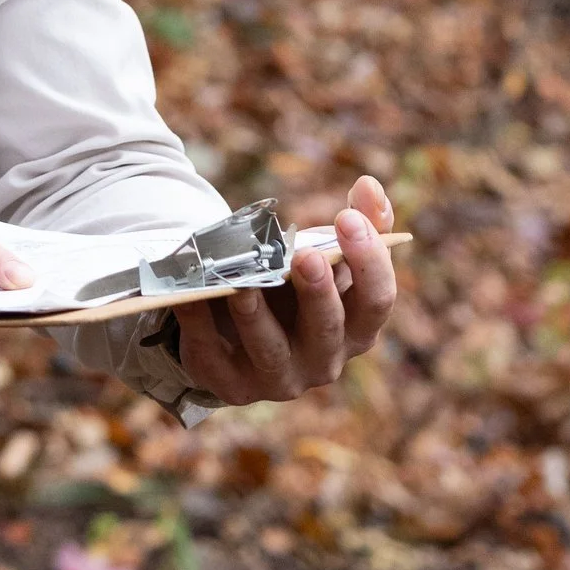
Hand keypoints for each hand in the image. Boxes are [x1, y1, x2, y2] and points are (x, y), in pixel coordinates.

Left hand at [160, 175, 398, 407]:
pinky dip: (200, 324)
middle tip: (306, 255)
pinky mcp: (231, 384)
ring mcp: (277, 378)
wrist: (243, 333)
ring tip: (245, 282)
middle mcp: (323, 359)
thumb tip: (369, 185)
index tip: (348, 219)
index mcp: (356, 327)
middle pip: (328, 329)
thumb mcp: (329, 256)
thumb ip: (360, 221)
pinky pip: (213, 355)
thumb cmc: (298, 287)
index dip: (369, 262)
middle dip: (318, 292)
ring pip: (270, 350)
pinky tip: (192, 296)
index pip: (377, 302)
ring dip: (256, 315)